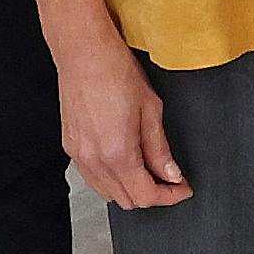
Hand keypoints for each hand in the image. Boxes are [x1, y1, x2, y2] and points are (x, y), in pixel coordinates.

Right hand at [50, 27, 188, 210]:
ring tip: (149, 170)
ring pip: (108, 193)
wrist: (83, 52)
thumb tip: (171, 174)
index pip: (146, 196)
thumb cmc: (115, 71)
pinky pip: (93, 178)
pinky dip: (111, 179)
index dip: (169, 196)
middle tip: (170, 179)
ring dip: (130, 189)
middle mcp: (94, 160)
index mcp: (117, 153)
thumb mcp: (150, 109)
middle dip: (152, 195)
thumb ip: (160, 149)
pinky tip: (124, 162)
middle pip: (127, 200)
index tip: (182, 189)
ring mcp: (78, 156)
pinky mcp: (70, 147)